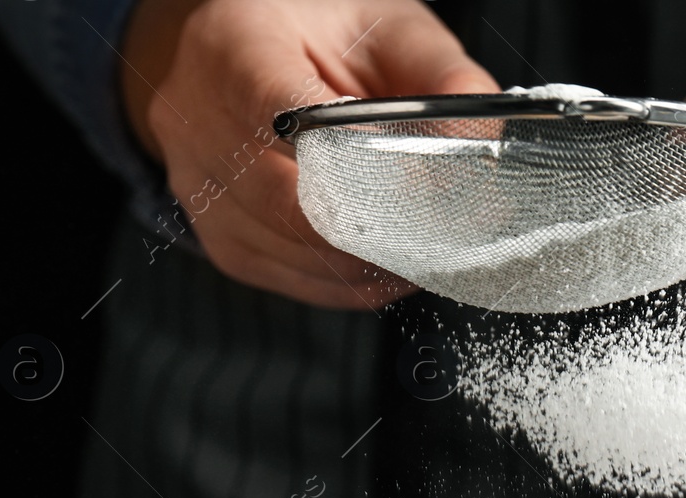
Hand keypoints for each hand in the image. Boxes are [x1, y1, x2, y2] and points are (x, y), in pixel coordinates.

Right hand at [121, 0, 498, 308]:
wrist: (229, 56)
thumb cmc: (314, 34)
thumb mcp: (386, 27)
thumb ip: (444, 77)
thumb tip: (488, 146)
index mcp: (234, 48)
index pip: (290, 120)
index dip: (367, 165)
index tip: (430, 185)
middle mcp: (197, 121)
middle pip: (295, 204)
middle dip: (382, 227)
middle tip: (449, 233)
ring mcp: (202, 190)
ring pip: (300, 255)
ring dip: (374, 262)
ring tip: (427, 243)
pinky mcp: (223, 242)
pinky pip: (296, 282)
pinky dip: (354, 281)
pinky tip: (390, 260)